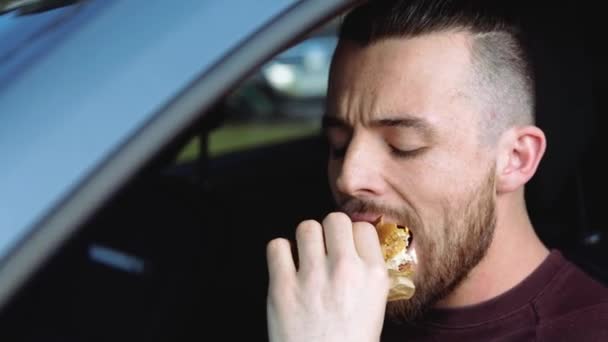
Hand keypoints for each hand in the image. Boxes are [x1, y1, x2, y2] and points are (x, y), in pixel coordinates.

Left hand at [266, 212, 389, 341]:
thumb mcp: (374, 306)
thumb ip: (366, 272)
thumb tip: (351, 243)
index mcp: (373, 275)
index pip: (363, 228)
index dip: (352, 236)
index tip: (346, 246)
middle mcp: (345, 270)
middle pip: (335, 220)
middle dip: (329, 232)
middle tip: (325, 250)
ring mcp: (312, 277)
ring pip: (306, 227)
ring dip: (305, 240)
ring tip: (305, 258)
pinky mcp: (282, 286)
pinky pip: (277, 246)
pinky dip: (280, 254)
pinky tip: (286, 267)